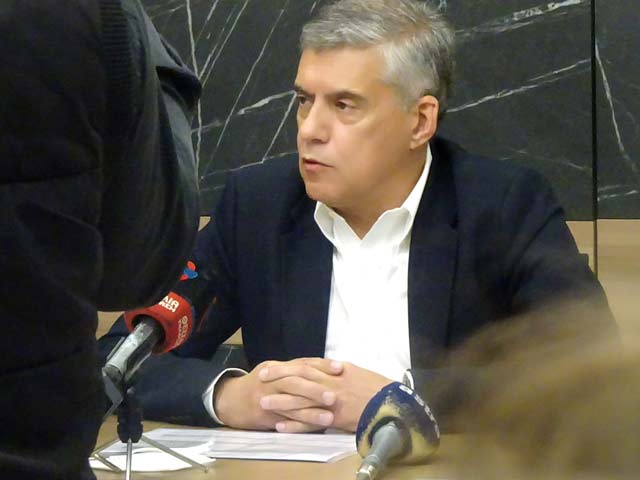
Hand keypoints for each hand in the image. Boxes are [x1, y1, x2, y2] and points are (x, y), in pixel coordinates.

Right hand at [213, 358, 341, 430]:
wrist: (230, 400)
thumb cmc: (258, 385)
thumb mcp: (272, 371)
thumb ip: (294, 370)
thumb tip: (323, 369)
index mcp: (276, 367)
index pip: (301, 364)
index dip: (321, 365)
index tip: (340, 368)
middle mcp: (271, 380)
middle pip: (294, 382)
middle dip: (315, 388)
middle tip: (334, 395)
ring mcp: (266, 398)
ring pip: (290, 404)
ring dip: (310, 411)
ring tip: (329, 417)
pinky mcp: (264, 416)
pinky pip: (284, 420)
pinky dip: (298, 424)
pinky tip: (312, 428)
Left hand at [259, 360, 391, 431]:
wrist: (393, 404)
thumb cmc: (378, 387)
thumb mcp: (357, 372)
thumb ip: (338, 371)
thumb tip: (324, 368)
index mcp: (337, 370)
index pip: (307, 365)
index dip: (287, 366)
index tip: (270, 365)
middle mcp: (332, 383)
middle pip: (300, 378)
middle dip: (279, 377)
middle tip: (260, 377)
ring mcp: (333, 402)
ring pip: (302, 400)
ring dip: (281, 401)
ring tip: (263, 402)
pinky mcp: (337, 419)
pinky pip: (312, 422)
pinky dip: (296, 425)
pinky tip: (280, 427)